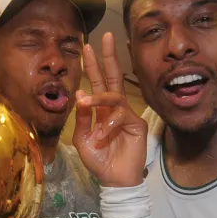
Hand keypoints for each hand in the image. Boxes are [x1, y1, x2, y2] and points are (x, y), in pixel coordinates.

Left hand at [73, 33, 146, 187]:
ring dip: (97, 97)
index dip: (93, 65)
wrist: (113, 180)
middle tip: (105, 37)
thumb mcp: (83, 138)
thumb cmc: (99, 160)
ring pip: (114, 95)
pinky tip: (102, 135)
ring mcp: (126, 115)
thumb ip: (82, 117)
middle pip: (113, 77)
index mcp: (101, 110)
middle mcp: (114, 108)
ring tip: (85, 102)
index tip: (86, 46)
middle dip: (108, 57)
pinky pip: (121, 115)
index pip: (98, 82)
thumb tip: (80, 93)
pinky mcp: (136, 124)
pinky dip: (108, 124)